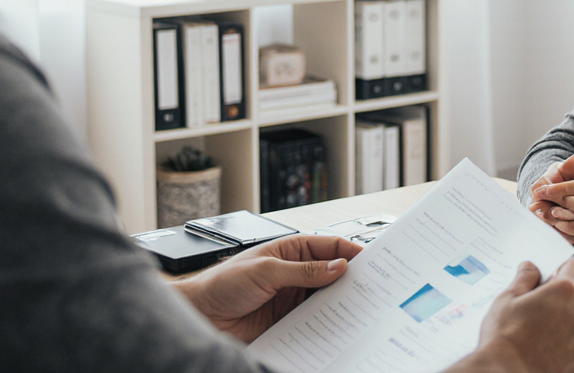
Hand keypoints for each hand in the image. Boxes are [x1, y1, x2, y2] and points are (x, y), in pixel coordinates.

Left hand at [178, 234, 361, 342]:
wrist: (201, 315)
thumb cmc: (222, 283)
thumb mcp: (266, 271)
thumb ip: (303, 271)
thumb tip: (336, 266)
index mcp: (291, 250)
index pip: (330, 246)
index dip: (352, 251)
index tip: (373, 261)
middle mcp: (296, 272)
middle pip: (333, 273)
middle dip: (352, 279)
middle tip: (373, 288)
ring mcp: (293, 297)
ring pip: (327, 298)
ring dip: (341, 303)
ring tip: (358, 309)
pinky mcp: (289, 320)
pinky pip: (315, 320)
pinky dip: (327, 323)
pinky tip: (336, 327)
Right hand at [449, 260, 573, 372]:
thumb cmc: (505, 340)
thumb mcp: (507, 299)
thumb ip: (524, 278)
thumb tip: (531, 267)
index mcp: (566, 291)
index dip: (563, 271)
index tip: (554, 278)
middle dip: (568, 298)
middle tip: (549, 308)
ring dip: (573, 325)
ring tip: (547, 337)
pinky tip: (555, 354)